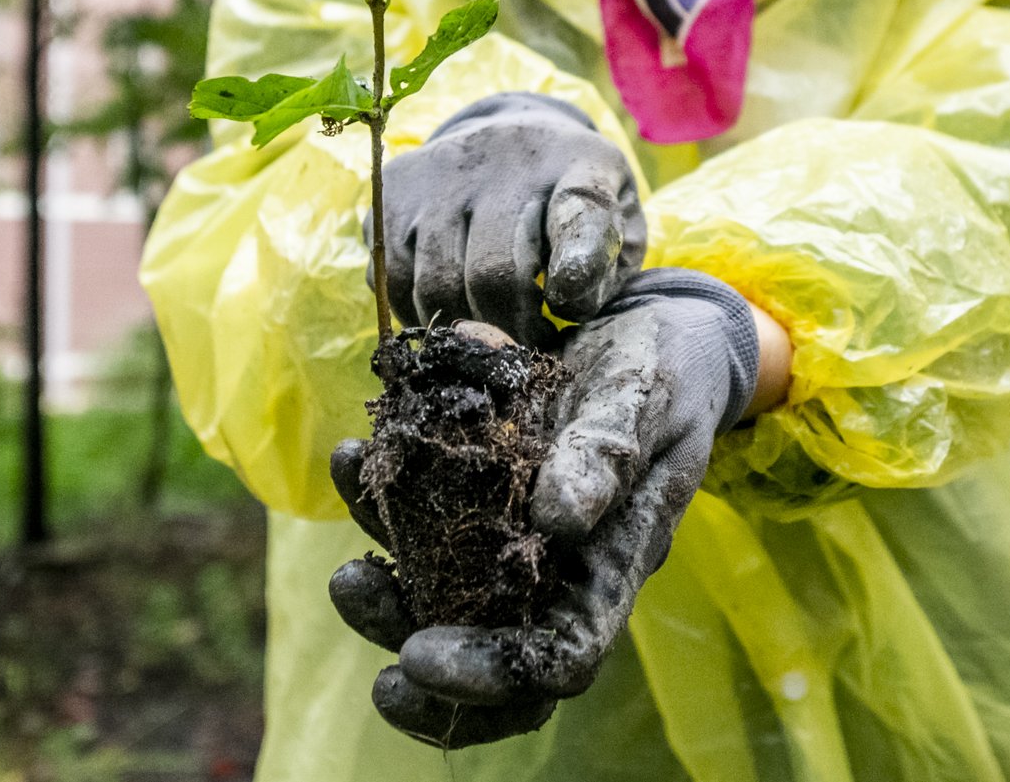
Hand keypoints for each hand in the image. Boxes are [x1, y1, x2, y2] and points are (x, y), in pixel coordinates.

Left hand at [329, 270, 759, 748]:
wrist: (657, 331)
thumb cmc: (664, 368)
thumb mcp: (643, 395)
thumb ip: (608, 453)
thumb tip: (560, 521)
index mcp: (615, 563)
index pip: (562, 656)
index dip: (492, 674)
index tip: (417, 657)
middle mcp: (564, 569)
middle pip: (498, 661)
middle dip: (428, 679)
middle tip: (370, 655)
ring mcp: (519, 540)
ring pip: (451, 605)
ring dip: (391, 602)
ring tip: (345, 578)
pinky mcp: (485, 498)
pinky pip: (427, 526)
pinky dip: (382, 506)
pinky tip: (351, 460)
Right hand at [369, 91, 645, 348]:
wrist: (512, 136)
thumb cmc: (572, 202)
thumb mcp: (618, 223)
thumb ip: (607, 269)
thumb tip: (565, 310)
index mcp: (580, 162)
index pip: (581, 208)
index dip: (576, 264)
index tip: (566, 308)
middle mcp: (506, 156)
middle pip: (493, 271)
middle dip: (512, 329)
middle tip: (527, 345)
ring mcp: (442, 169)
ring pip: (437, 283)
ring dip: (464, 329)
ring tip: (491, 332)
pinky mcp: (394, 189)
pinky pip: (391, 278)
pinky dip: (417, 314)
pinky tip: (450, 312)